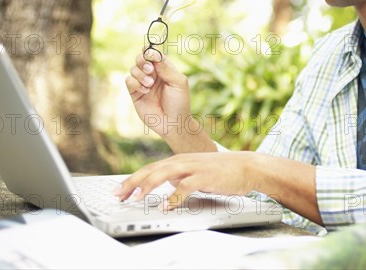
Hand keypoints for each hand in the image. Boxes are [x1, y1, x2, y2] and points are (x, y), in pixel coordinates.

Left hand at [113, 152, 254, 208]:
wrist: (247, 166)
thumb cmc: (223, 171)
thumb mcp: (196, 171)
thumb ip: (180, 175)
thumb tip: (166, 182)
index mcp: (179, 160)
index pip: (150, 168)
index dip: (132, 179)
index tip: (118, 190)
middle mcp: (183, 161)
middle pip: (152, 169)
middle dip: (133, 182)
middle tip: (118, 194)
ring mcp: (194, 167)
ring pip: (165, 173)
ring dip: (149, 185)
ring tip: (137, 197)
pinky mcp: (205, 177)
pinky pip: (186, 187)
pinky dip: (174, 197)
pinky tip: (166, 205)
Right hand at [125, 50, 215, 152]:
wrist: (173, 123)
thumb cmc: (179, 103)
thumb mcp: (178, 83)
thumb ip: (166, 68)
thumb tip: (154, 55)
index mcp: (165, 69)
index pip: (154, 54)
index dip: (151, 52)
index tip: (152, 56)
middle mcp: (153, 74)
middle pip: (140, 58)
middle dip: (142, 60)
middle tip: (149, 69)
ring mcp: (143, 83)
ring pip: (133, 69)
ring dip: (140, 74)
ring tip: (150, 84)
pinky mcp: (135, 93)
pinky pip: (129, 81)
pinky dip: (135, 83)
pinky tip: (145, 91)